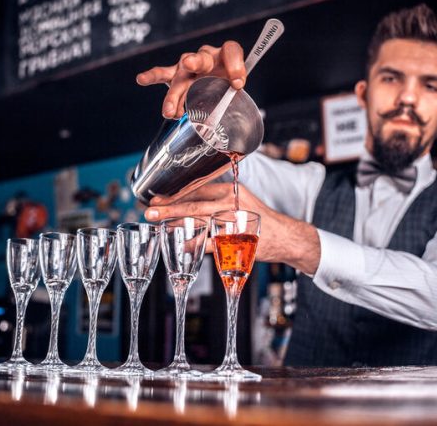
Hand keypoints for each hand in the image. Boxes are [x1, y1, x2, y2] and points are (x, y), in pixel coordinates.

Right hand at [136, 41, 246, 118]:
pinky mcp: (176, 76)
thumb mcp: (237, 87)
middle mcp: (205, 57)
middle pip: (200, 59)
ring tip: (169, 111)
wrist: (217, 87)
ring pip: (180, 75)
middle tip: (189, 64)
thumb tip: (235, 86)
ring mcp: (188, 66)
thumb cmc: (227, 85)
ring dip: (174, 94)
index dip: (235, 65)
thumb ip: (237, 84)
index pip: (231, 51)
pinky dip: (151, 76)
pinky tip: (141, 79)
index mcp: (225, 56)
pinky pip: (162, 74)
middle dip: (194, 62)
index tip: (238, 83)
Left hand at [144, 183, 320, 274]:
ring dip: (177, 225)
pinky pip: (211, 243)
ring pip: (199, 222)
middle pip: (195, 205)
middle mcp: (231, 204)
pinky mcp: (237, 241)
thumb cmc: (259, 219)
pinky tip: (180, 246)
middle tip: (150, 211)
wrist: (285, 237)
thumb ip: (218, 199)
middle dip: (170, 208)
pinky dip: (195, 245)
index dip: (175, 193)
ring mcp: (234, 223)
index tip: (157, 197)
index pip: (198, 189)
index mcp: (230, 191)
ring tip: (159, 226)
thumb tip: (189, 200)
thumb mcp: (240, 201)